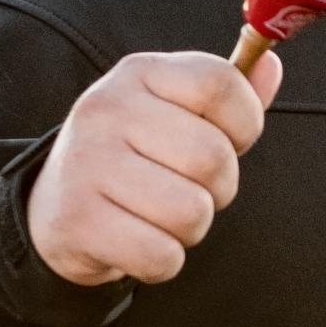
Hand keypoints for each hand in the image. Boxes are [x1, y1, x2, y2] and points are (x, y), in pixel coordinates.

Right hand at [26, 50, 282, 286]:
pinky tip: (140, 241)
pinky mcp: (74, 220)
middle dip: (220, 188)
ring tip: (162, 215)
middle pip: (212, 157)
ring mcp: (86, 163)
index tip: (231, 141)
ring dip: (191, 228)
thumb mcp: (178, 110)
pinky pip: (160, 255)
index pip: (219, 84)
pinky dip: (163, 261)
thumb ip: (230, 93)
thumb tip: (271, 65)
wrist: (54, 205)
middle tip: (190, 189)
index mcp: (140, 72)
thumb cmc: (138, 153)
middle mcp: (106, 108)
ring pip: (191, 212)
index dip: (245, 123)